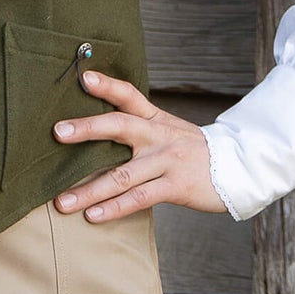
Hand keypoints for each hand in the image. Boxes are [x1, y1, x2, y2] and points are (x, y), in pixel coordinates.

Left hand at [52, 67, 226, 220]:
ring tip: (61, 202)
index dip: (106, 84)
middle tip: (57, 132)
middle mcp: (158, 135)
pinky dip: (114, 208)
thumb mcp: (167, 129)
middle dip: (86, 128)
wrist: (238, 167)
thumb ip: (138, 125)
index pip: (128, 95)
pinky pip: (139, 198)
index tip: (83, 77)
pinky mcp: (175, 186)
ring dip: (89, 189)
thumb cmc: (191, 150)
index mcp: (154, 118)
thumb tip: (96, 126)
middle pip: (119, 126)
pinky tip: (92, 216)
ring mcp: (166, 161)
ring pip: (121, 175)